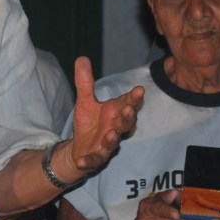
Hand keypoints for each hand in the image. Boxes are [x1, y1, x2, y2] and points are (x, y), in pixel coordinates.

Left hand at [69, 56, 143, 174]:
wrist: (80, 149)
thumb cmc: (89, 123)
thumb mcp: (84, 101)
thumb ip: (85, 82)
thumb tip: (82, 58)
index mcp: (114, 113)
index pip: (127, 103)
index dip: (133, 98)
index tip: (139, 90)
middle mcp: (115, 128)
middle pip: (125, 123)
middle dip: (128, 117)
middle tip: (128, 109)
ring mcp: (106, 145)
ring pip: (113, 142)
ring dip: (112, 138)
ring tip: (111, 134)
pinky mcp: (95, 158)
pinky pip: (93, 160)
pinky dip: (88, 161)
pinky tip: (81, 160)